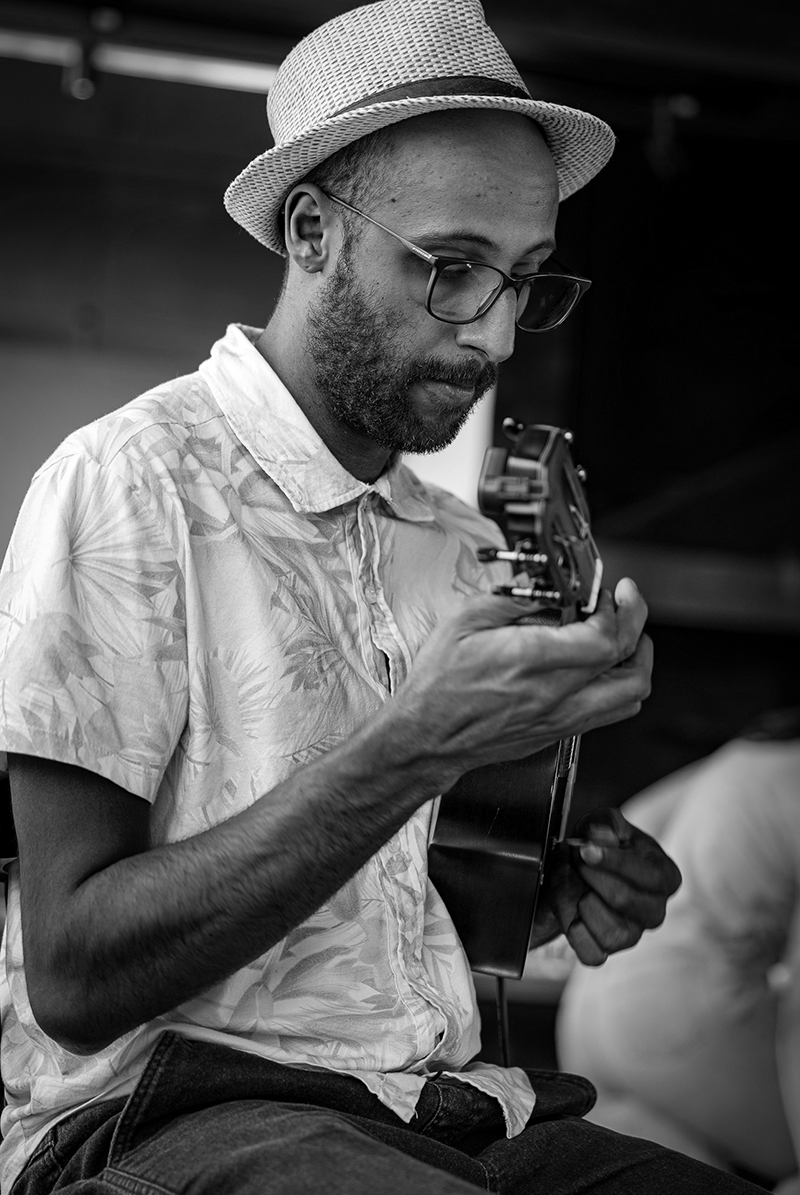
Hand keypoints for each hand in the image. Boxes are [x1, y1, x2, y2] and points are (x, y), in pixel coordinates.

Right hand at [392, 577, 651, 779]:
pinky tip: (606, 668)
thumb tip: (541, 584)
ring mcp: (561, 718)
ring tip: (626, 635)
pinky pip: (613, 713)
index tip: (602, 594)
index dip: (614, 610)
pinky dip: (622, 686)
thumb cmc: (439, 685)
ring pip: (631, 694)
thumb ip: (510, 599)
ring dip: (638, 659)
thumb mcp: (464, 622)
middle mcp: (554, 693)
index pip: (604, 638)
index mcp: (531, 660)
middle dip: (636, 624)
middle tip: (625, 603)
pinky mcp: (560, 732)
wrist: (427, 737)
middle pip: (629, 664)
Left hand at [531, 807, 681, 964]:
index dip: (613, 861)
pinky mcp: (608, 949)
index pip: (649, 875)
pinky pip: (593, 955)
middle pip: (623, 899)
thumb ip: (606, 823)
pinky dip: (576, 934)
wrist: (571, 871)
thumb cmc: (596, 847)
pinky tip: (573, 914)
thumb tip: (603, 837)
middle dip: (591, 876)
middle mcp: (654, 910)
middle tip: (577, 861)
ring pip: (612, 933)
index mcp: (665, 875)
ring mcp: (633, 934)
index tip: (586, 850)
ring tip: (578, 888)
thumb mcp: (602, 823)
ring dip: (584, 905)